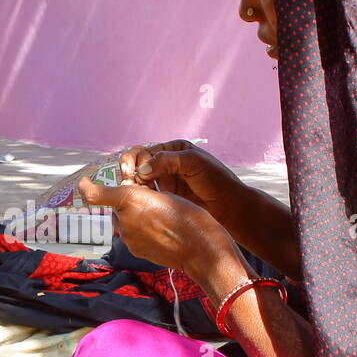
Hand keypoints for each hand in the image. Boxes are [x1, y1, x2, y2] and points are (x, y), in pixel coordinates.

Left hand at [78, 175, 235, 279]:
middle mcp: (123, 220)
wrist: (200, 248)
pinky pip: (133, 235)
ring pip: (125, 221)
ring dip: (135, 216)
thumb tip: (105, 194)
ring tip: (160, 215)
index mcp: (128, 199)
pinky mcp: (136, 250)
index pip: (93, 194)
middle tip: (149, 199)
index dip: (87, 187)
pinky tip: (161, 230)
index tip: (85, 182)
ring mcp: (129, 238)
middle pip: (116, 207)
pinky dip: (142, 230)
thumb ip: (133, 194)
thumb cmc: (186, 216)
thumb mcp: (161, 193)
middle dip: (126, 202)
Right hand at [117, 140, 244, 227]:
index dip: (135, 160)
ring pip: (139, 180)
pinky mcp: (165, 198)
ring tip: (132, 192)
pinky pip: (146, 194)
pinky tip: (139, 200)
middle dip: (130, 171)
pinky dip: (140, 196)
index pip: (146, 151)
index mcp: (173, 149)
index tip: (132, 171)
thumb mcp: (193, 162)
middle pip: (138, 164)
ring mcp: (165, 181)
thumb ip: (167, 161)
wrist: (228, 206)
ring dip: (132, 184)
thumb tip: (141, 169)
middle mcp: (166, 164)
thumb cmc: (216, 180)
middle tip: (128, 181)